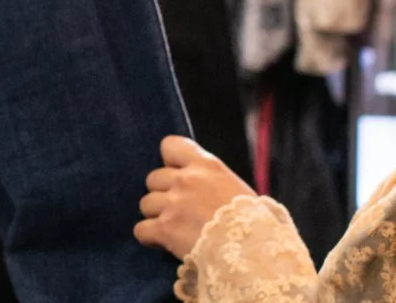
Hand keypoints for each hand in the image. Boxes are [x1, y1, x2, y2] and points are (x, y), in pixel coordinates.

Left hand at [133, 135, 255, 257]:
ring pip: (145, 204)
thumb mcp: (237, 187)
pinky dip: (150, 238)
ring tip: (174, 228)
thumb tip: (202, 188)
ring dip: (156, 216)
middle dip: (162, 193)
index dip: (170, 162)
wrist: (253, 249)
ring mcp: (173, 204)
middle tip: (179, 210)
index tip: (178, 175)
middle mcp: (186, 180)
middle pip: (153, 178)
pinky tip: (165, 243)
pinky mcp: (164, 229)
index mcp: (206, 165)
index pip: (170, 146)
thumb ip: (212, 181)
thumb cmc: (254, 221)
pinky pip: (141, 230)